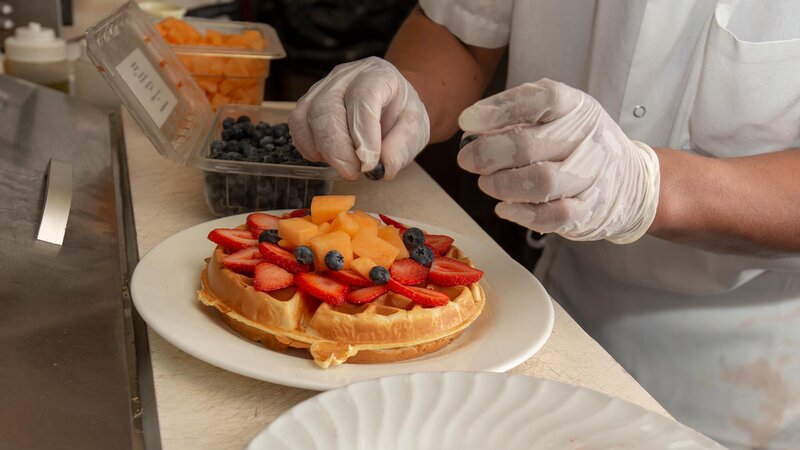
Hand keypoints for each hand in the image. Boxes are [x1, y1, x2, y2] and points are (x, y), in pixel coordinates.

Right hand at [288, 57, 429, 179]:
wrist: (391, 105)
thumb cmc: (402, 115)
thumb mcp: (416, 130)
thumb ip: (402, 148)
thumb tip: (382, 169)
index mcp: (378, 74)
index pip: (363, 97)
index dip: (363, 134)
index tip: (369, 163)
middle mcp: (345, 76)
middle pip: (327, 107)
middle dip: (337, 148)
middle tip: (354, 172)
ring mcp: (321, 88)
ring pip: (306, 116)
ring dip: (323, 150)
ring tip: (345, 165)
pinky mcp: (308, 104)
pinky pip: (297, 126)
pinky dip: (309, 148)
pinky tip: (329, 158)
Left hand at [457, 79, 659, 243]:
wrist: (629, 179)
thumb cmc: (578, 143)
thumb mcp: (558, 116)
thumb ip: (519, 116)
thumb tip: (472, 125)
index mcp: (578, 107)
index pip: (542, 99)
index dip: (500, 109)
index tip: (468, 121)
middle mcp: (588, 139)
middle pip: (530, 145)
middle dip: (488, 153)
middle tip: (468, 159)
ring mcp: (591, 176)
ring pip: (541, 182)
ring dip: (503, 185)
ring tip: (486, 182)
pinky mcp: (588, 209)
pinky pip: (554, 215)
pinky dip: (523, 214)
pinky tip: (505, 207)